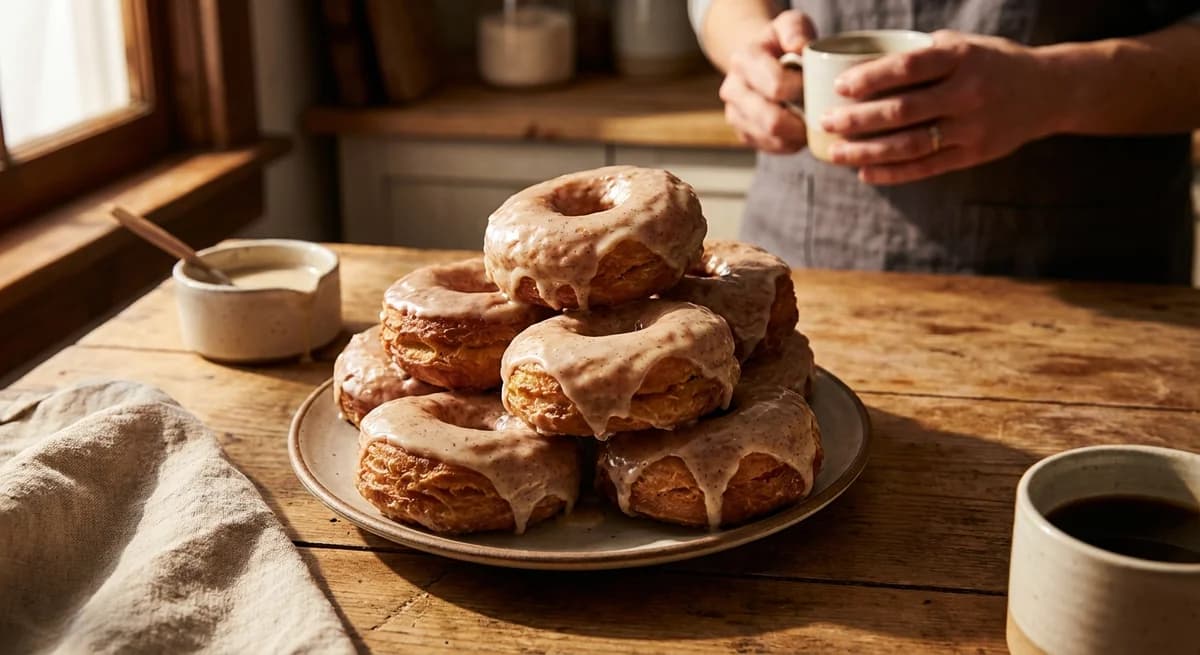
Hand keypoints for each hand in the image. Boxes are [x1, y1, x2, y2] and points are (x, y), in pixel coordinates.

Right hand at [718, 10, 815, 153]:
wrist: (759, 61)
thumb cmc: (781, 43)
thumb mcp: (790, 24)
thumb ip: (796, 30)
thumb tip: (799, 48)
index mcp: (743, 60)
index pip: (776, 85)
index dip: (803, 90)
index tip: (818, 84)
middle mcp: (732, 90)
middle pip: (771, 120)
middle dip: (802, 121)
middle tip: (821, 113)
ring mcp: (734, 115)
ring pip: (771, 138)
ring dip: (798, 135)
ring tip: (812, 121)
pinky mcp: (743, 134)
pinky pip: (771, 148)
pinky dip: (791, 143)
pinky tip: (801, 129)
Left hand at [820, 30, 1058, 183]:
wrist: (1050, 91)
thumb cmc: (992, 62)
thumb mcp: (963, 46)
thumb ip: (922, 54)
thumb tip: (863, 63)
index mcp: (961, 58)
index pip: (908, 68)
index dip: (871, 78)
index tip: (840, 87)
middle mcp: (968, 92)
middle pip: (903, 110)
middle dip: (858, 119)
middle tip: (825, 121)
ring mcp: (972, 127)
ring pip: (911, 144)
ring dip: (867, 151)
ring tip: (835, 152)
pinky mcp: (974, 153)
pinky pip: (927, 167)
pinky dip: (893, 173)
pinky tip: (865, 172)